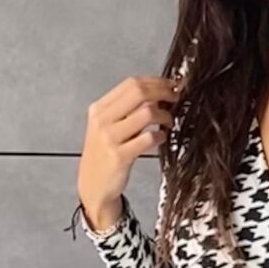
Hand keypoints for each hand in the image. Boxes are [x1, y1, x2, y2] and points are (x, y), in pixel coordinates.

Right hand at [76, 69, 181, 232]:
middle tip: (175, 98)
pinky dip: (160, 136)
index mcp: (99, 109)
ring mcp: (109, 138)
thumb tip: (158, 94)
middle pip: (139, 92)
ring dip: (164, 116)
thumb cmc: (104, 154)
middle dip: (163, 92)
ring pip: (147, 113)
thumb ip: (127, 110)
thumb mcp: (107, 126)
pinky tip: (161, 139)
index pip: (131, 84)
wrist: (93, 186)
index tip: (170, 85)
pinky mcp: (120, 156)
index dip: (156, 82)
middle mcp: (102, 120)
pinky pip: (148, 138)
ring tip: (168, 122)